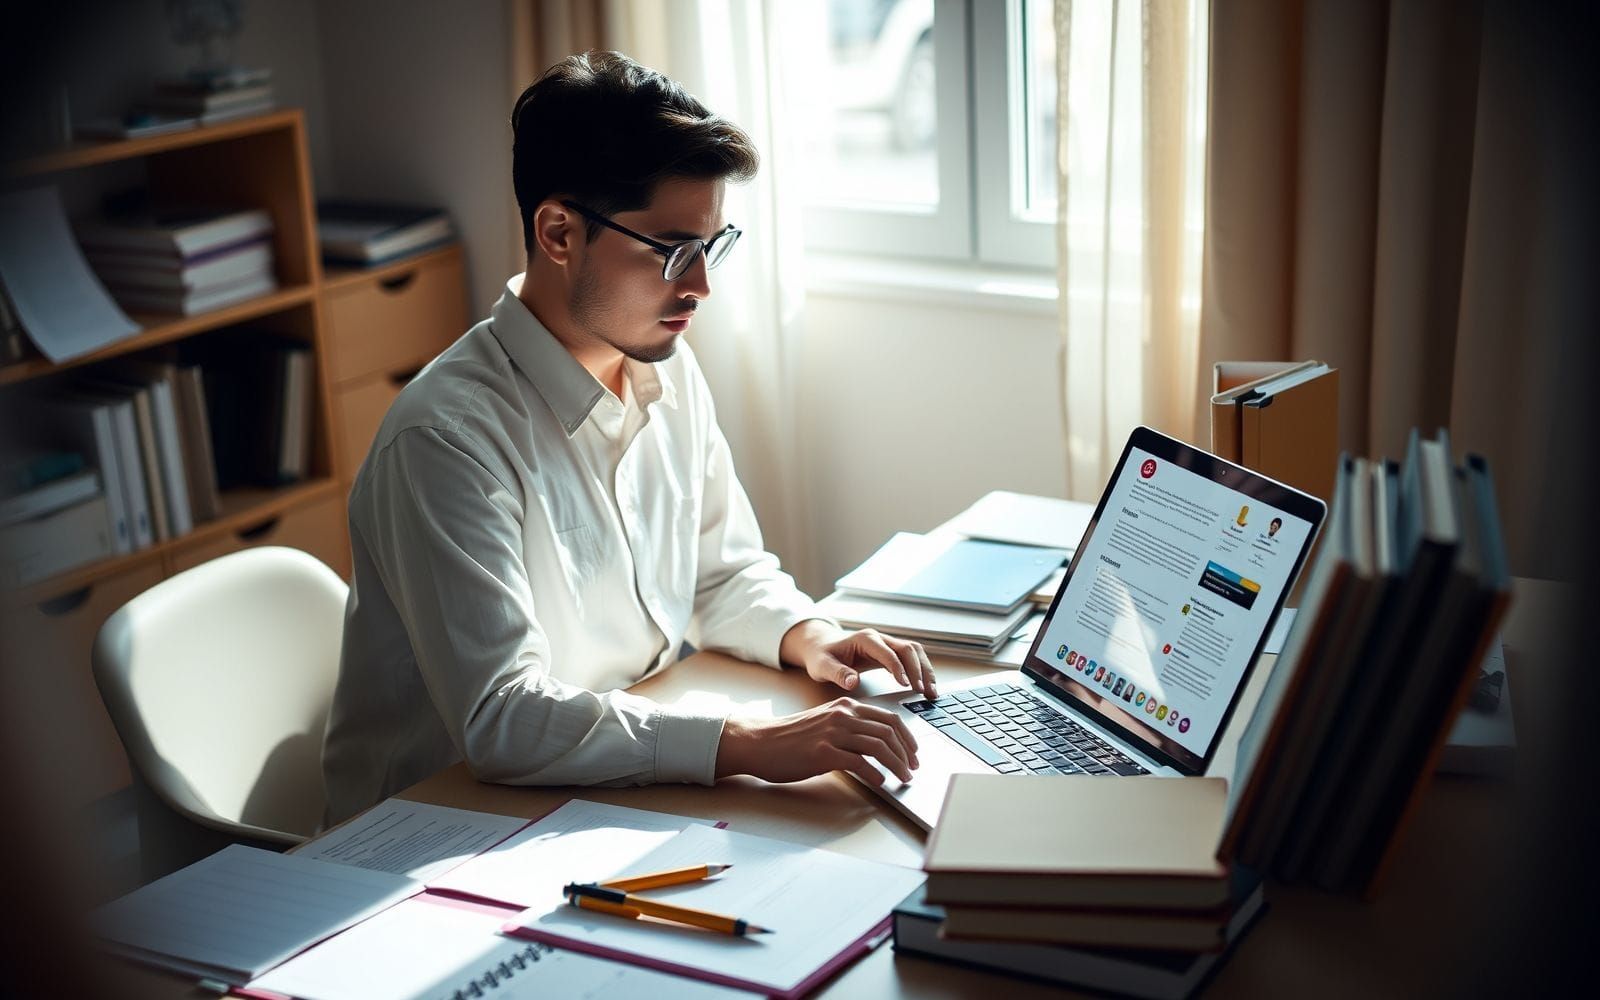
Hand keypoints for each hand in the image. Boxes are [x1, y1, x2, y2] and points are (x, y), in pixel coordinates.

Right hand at [715, 698, 919, 785]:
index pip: (889, 718)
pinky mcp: (824, 752)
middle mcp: (843, 715)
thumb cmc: (789, 737)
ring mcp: (833, 733)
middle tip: (913, 769)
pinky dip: (875, 774)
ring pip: (879, 747)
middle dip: (907, 752)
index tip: (914, 753)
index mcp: (846, 707)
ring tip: (903, 778)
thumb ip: (849, 727)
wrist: (760, 742)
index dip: (907, 737)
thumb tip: (876, 744)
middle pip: (889, 731)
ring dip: (897, 765)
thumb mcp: (824, 722)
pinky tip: (880, 782)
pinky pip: (860, 763)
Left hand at [780, 620, 937, 698]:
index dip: (899, 668)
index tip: (906, 686)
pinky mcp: (890, 652)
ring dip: (925, 670)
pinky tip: (926, 687)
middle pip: (908, 649)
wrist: (821, 646)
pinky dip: (922, 670)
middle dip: (919, 670)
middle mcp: (879, 638)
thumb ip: (837, 673)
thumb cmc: (821, 656)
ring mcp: (887, 643)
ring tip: (932, 692)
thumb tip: (853, 682)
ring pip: (914, 651)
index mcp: (864, 639)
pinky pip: (912, 658)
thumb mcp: (822, 666)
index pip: (888, 652)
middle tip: (925, 693)